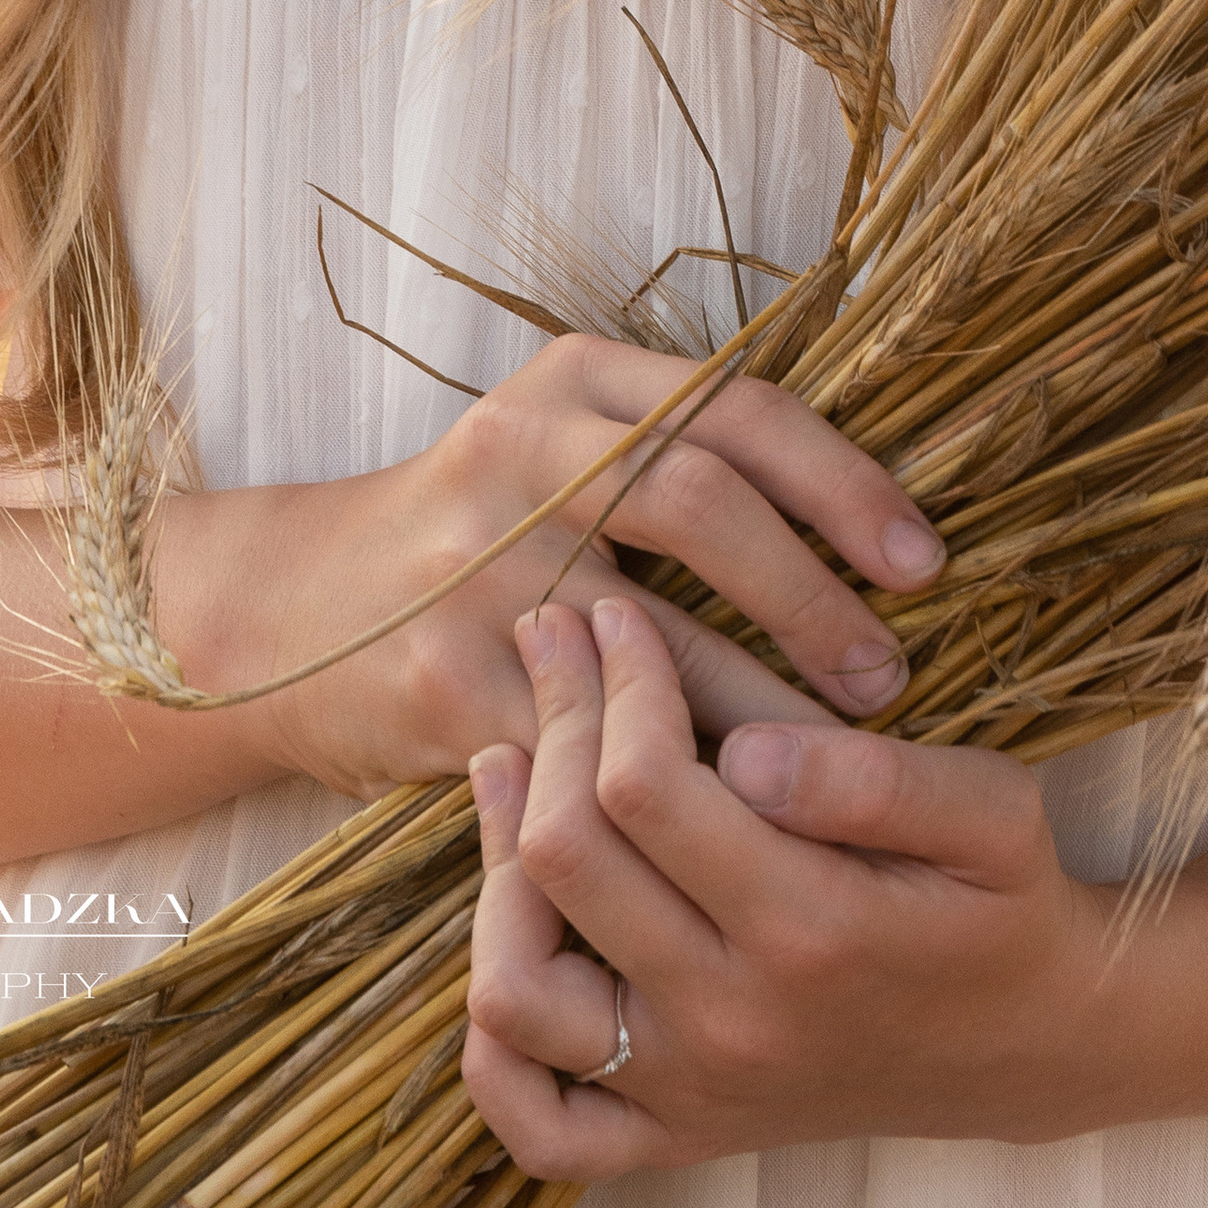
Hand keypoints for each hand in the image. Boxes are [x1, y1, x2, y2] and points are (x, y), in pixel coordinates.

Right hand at [176, 337, 946, 804]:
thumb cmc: (473, 537)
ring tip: (840, 765)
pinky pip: (594, 746)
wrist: (284, 619)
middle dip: (816, 596)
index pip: (736, 408)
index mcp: (571, 382)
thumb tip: (863, 529)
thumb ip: (679, 456)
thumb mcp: (561, 450)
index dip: (842, 486)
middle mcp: (522, 452)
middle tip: (888, 674)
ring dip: (769, 714)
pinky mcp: (448, 682)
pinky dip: (675, 789)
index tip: (923, 562)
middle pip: (704, 501)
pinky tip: (732, 826)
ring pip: (658, 644)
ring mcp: (478, 566)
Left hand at [462, 595, 1105, 1177]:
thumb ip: (874, 778)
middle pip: (566, 857)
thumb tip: (749, 747)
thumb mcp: (990, 813)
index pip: (645, 785)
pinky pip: (535, 1118)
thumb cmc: (1006, 903)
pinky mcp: (674, 1133)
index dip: (616, 680)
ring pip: (518, 986)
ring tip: (508, 758)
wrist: (1035, 1046)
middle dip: (549, 720)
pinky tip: (514, 925)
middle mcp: (731, 1024)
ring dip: (493, 863)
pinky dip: (494, 1041)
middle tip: (554, 637)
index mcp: (809, 929)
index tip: (618, 614)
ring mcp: (692, 1091)